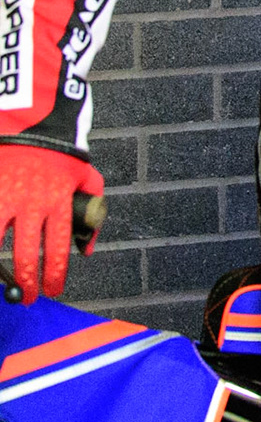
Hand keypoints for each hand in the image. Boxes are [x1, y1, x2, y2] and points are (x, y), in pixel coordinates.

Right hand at [0, 146, 103, 304]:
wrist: (34, 124)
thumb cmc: (62, 155)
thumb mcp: (87, 178)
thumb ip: (92, 213)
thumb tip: (86, 250)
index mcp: (59, 202)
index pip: (56, 248)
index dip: (54, 275)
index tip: (52, 291)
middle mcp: (32, 203)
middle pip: (27, 253)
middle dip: (28, 281)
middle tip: (28, 297)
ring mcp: (6, 198)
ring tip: (5, 285)